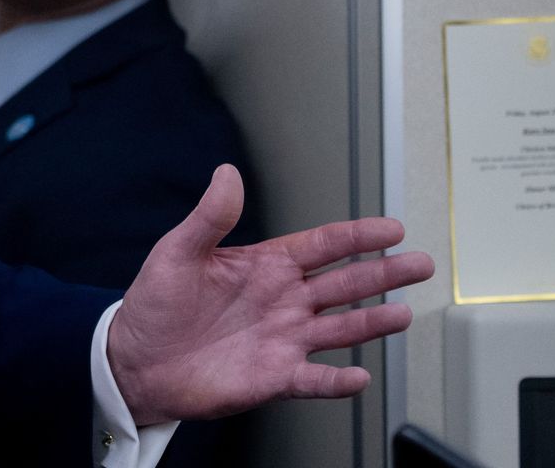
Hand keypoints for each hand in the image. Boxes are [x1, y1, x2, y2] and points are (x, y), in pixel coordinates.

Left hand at [107, 164, 434, 425]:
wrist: (135, 361)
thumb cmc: (154, 306)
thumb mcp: (177, 252)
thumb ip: (210, 216)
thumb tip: (227, 173)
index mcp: (265, 266)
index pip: (321, 246)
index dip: (356, 236)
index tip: (391, 227)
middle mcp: (283, 302)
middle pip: (345, 284)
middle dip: (383, 273)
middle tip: (419, 263)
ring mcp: (283, 339)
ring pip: (341, 328)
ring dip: (372, 322)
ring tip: (403, 313)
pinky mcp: (274, 376)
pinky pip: (314, 379)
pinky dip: (336, 381)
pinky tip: (358, 377)